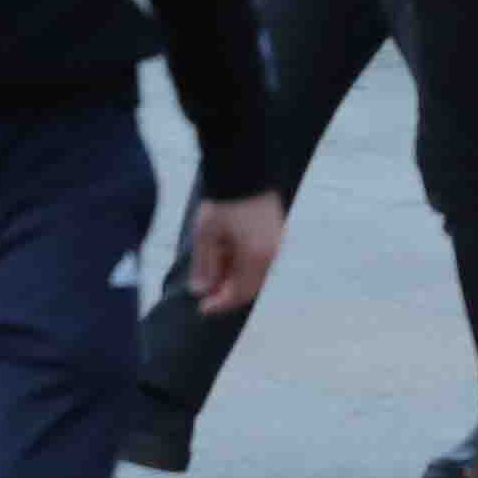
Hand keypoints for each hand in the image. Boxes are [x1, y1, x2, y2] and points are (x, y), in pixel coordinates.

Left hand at [185, 193, 286, 315]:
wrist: (245, 169)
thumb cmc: (225, 203)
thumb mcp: (207, 236)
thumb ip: (204, 267)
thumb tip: (201, 291)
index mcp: (256, 258)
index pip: (238, 293)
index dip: (219, 304)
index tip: (201, 308)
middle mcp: (271, 253)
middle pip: (249, 285)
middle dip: (227, 292)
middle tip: (206, 293)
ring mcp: (276, 241)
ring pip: (254, 272)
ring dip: (234, 276)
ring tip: (213, 270)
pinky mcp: (275, 230)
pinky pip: (259, 257)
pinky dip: (243, 263)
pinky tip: (226, 255)